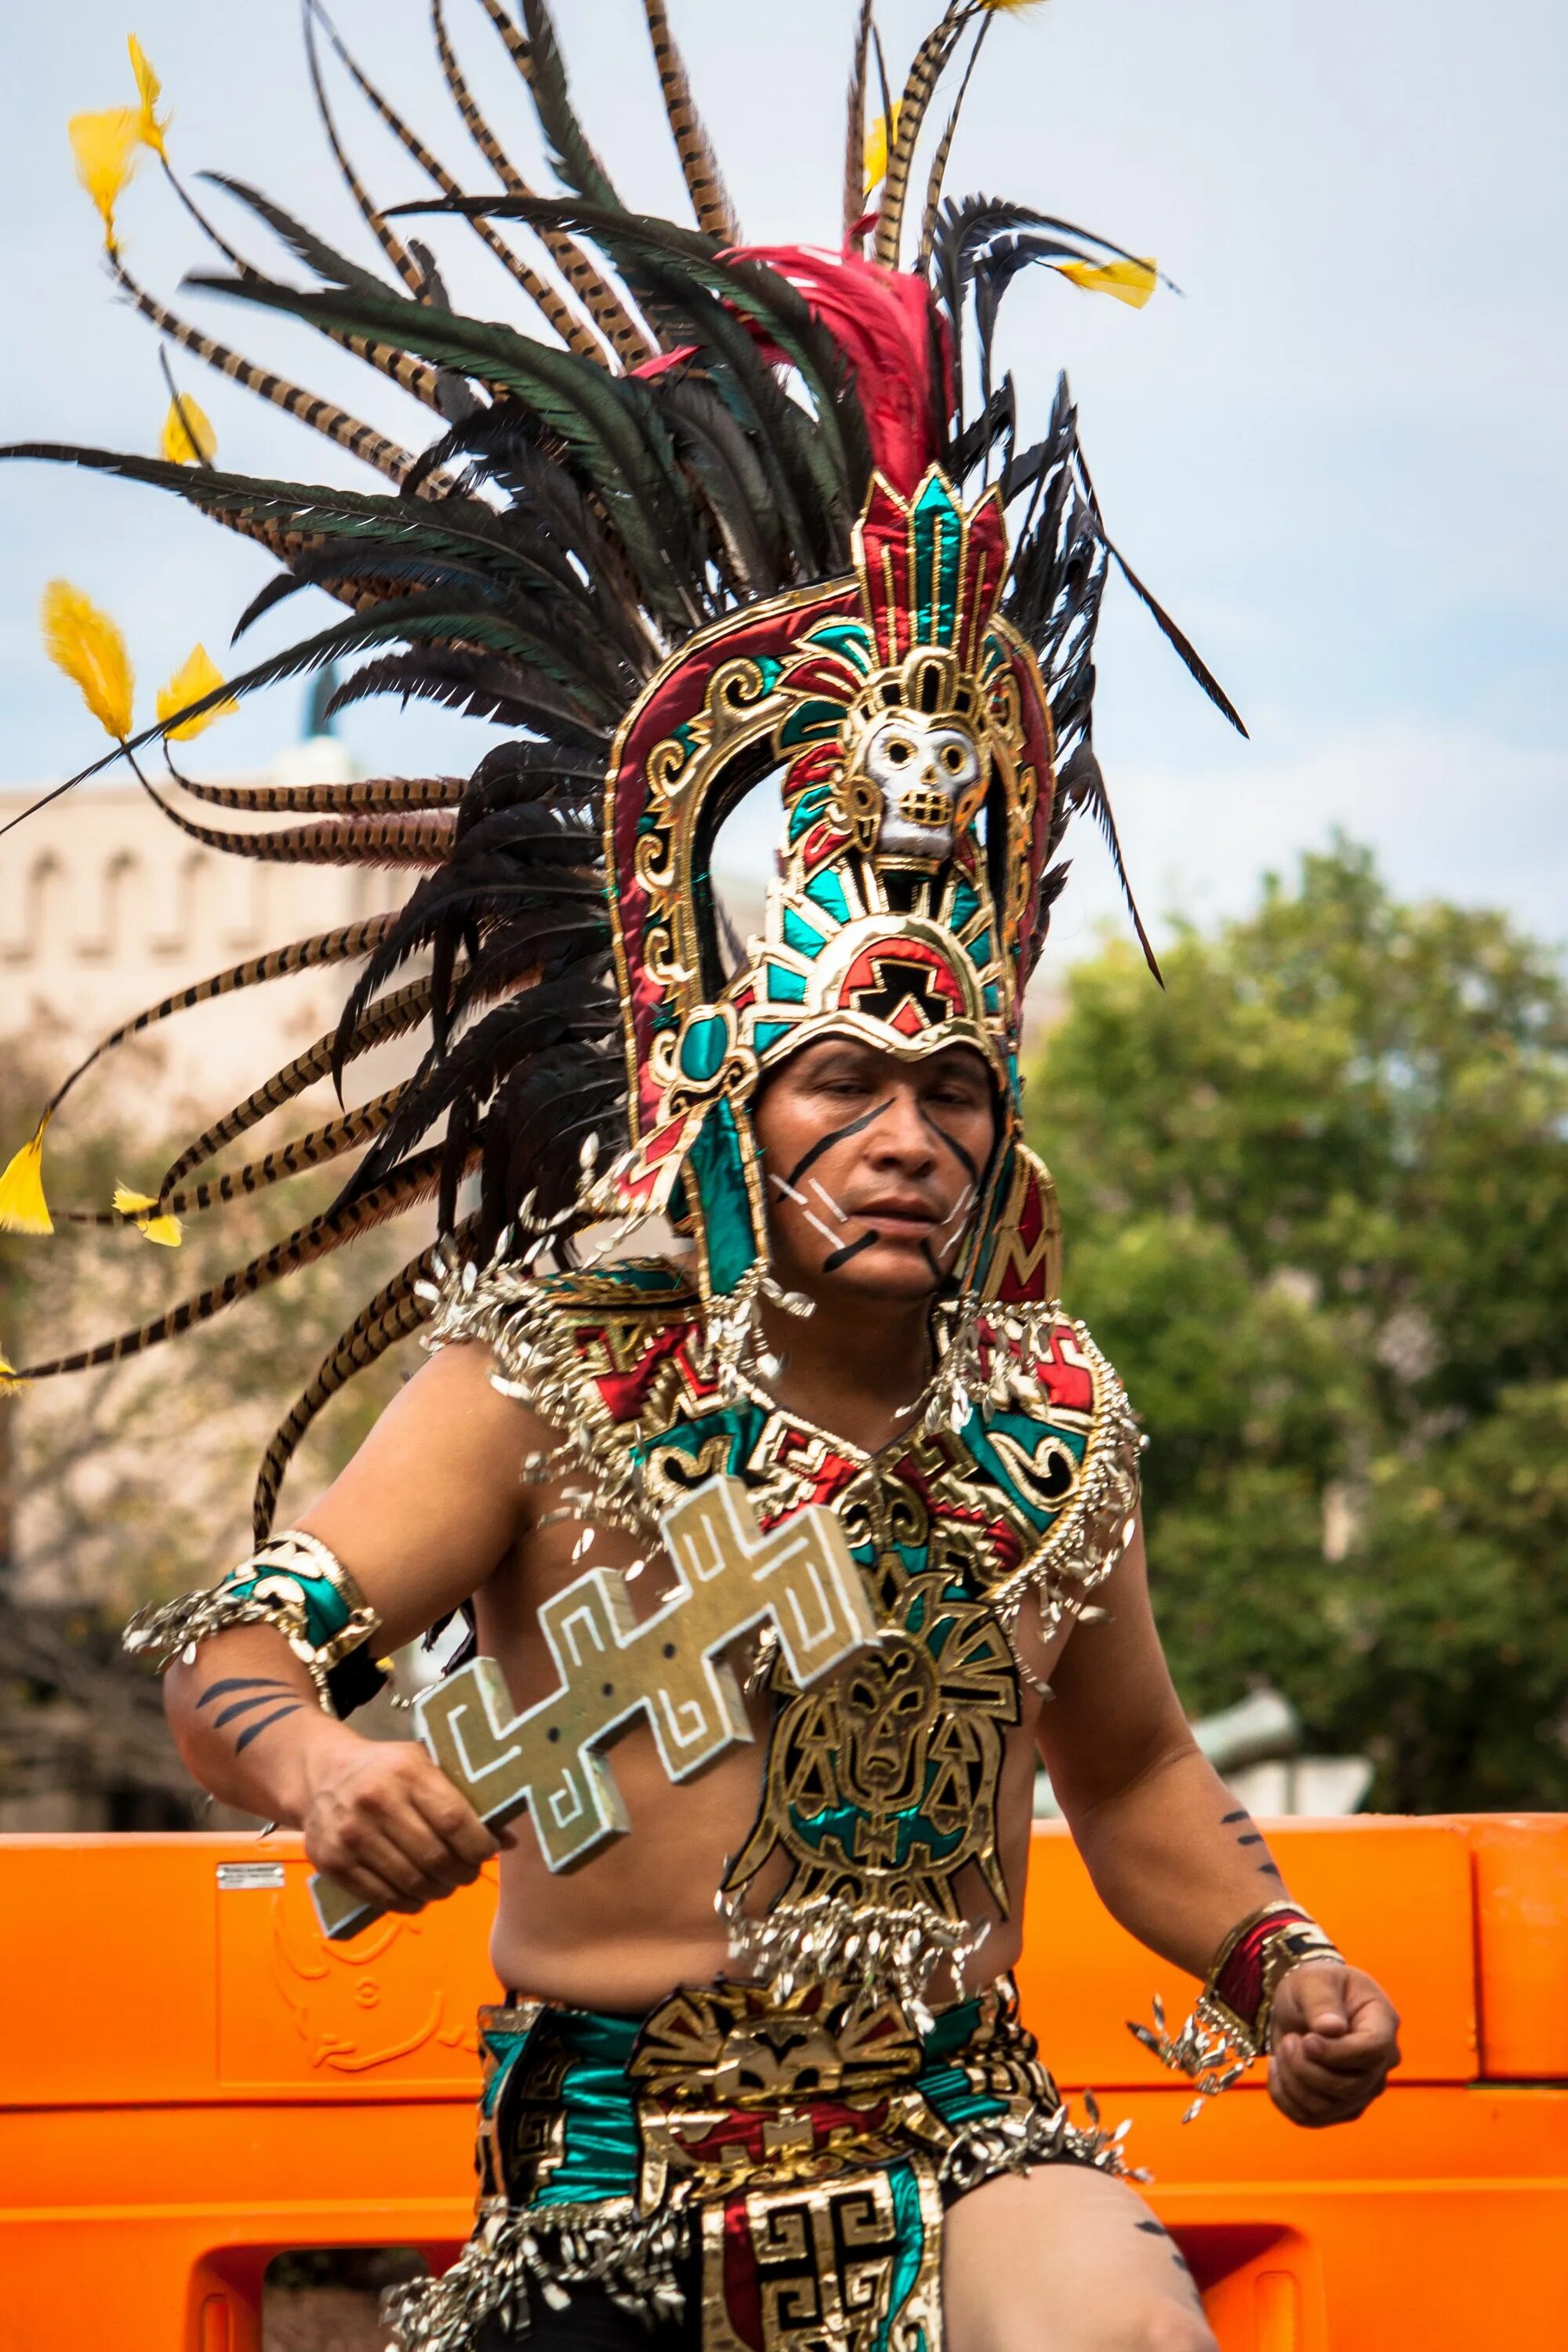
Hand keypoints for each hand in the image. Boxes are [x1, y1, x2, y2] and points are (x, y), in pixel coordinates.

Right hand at [302, 1734, 503, 1915]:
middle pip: (435, 1857)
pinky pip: (382, 1897)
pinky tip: (419, 1895)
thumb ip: (463, 1799)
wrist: (323, 1775)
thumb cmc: (387, 1769)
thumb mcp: (425, 1766)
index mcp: (406, 1771)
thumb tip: (510, 1841)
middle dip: (461, 1873)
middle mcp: (376, 1802)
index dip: (479, 1845)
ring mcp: (350, 1835)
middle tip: (468, 1873)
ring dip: (438, 1890)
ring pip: (411, 1881)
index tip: (488, 1852)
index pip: (453, 1819)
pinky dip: (409, 1903)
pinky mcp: (332, 1863)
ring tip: (446, 1885)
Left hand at [1268, 1960, 1400, 2126]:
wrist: (1303, 2004)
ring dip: (1292, 2081)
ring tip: (1285, 2048)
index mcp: (1382, 2023)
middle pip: (1350, 2087)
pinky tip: (1278, 2068)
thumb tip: (1332, 2029)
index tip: (1307, 2039)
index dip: (1338, 2052)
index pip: (1373, 2050)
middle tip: (1290, 2039)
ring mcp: (1363, 2090)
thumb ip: (1322, 2001)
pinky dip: (1284, 2097)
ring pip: (1327, 2108)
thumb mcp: (1313, 1980)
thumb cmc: (1314, 1986)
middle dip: (1307, 2067)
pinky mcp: (1340, 2107)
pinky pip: (1310, 2119)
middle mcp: (1380, 2064)